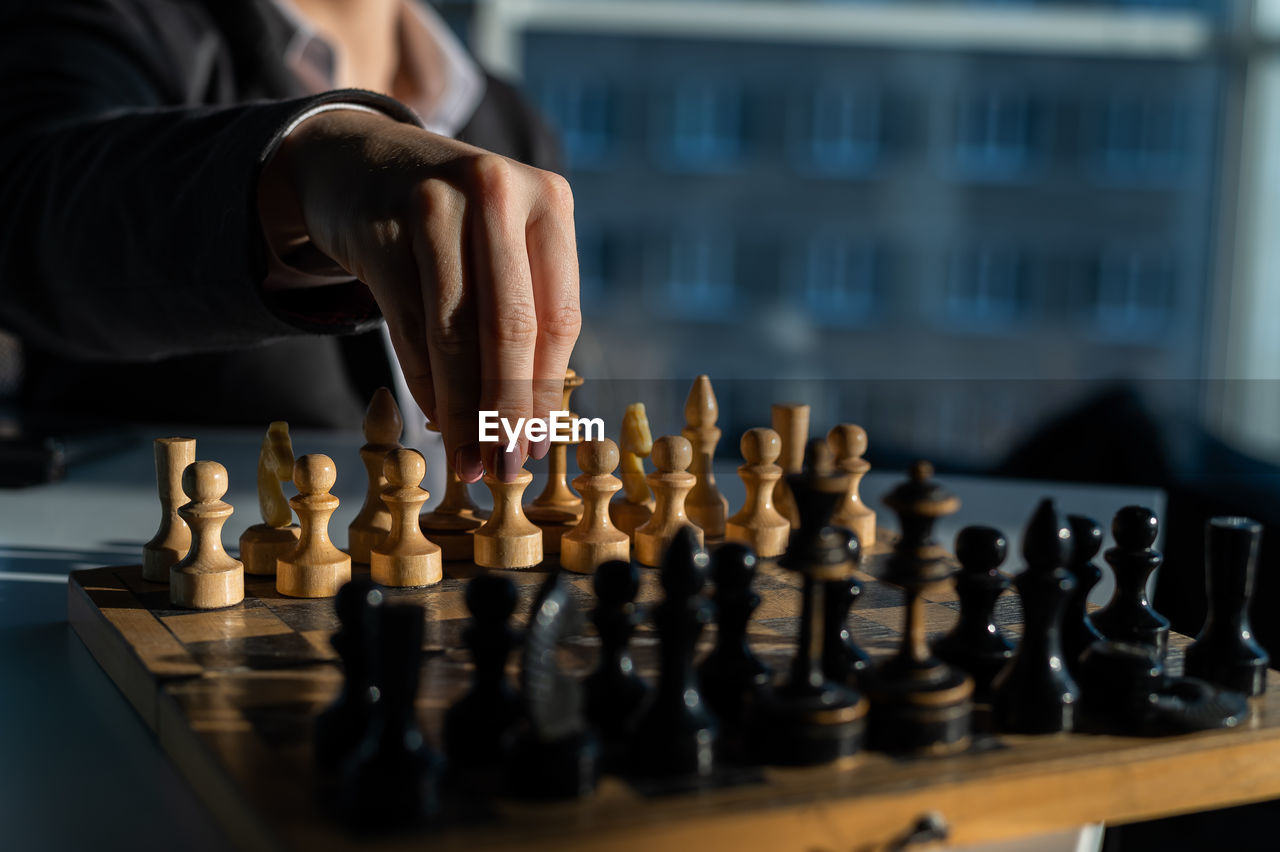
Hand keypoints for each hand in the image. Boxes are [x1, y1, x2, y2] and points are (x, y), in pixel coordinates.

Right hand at [259, 108, 579, 481]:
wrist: (363, 163)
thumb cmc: (457, 224)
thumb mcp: (507, 248)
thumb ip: (529, 318)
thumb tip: (535, 431)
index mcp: (550, 199)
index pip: (557, 318)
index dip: (547, 392)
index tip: (537, 448)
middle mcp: (496, 192)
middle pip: (509, 328)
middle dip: (506, 411)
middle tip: (504, 469)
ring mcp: (435, 206)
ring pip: (454, 334)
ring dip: (461, 411)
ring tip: (468, 462)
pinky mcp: (382, 231)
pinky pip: (409, 329)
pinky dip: (426, 385)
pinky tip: (436, 421)